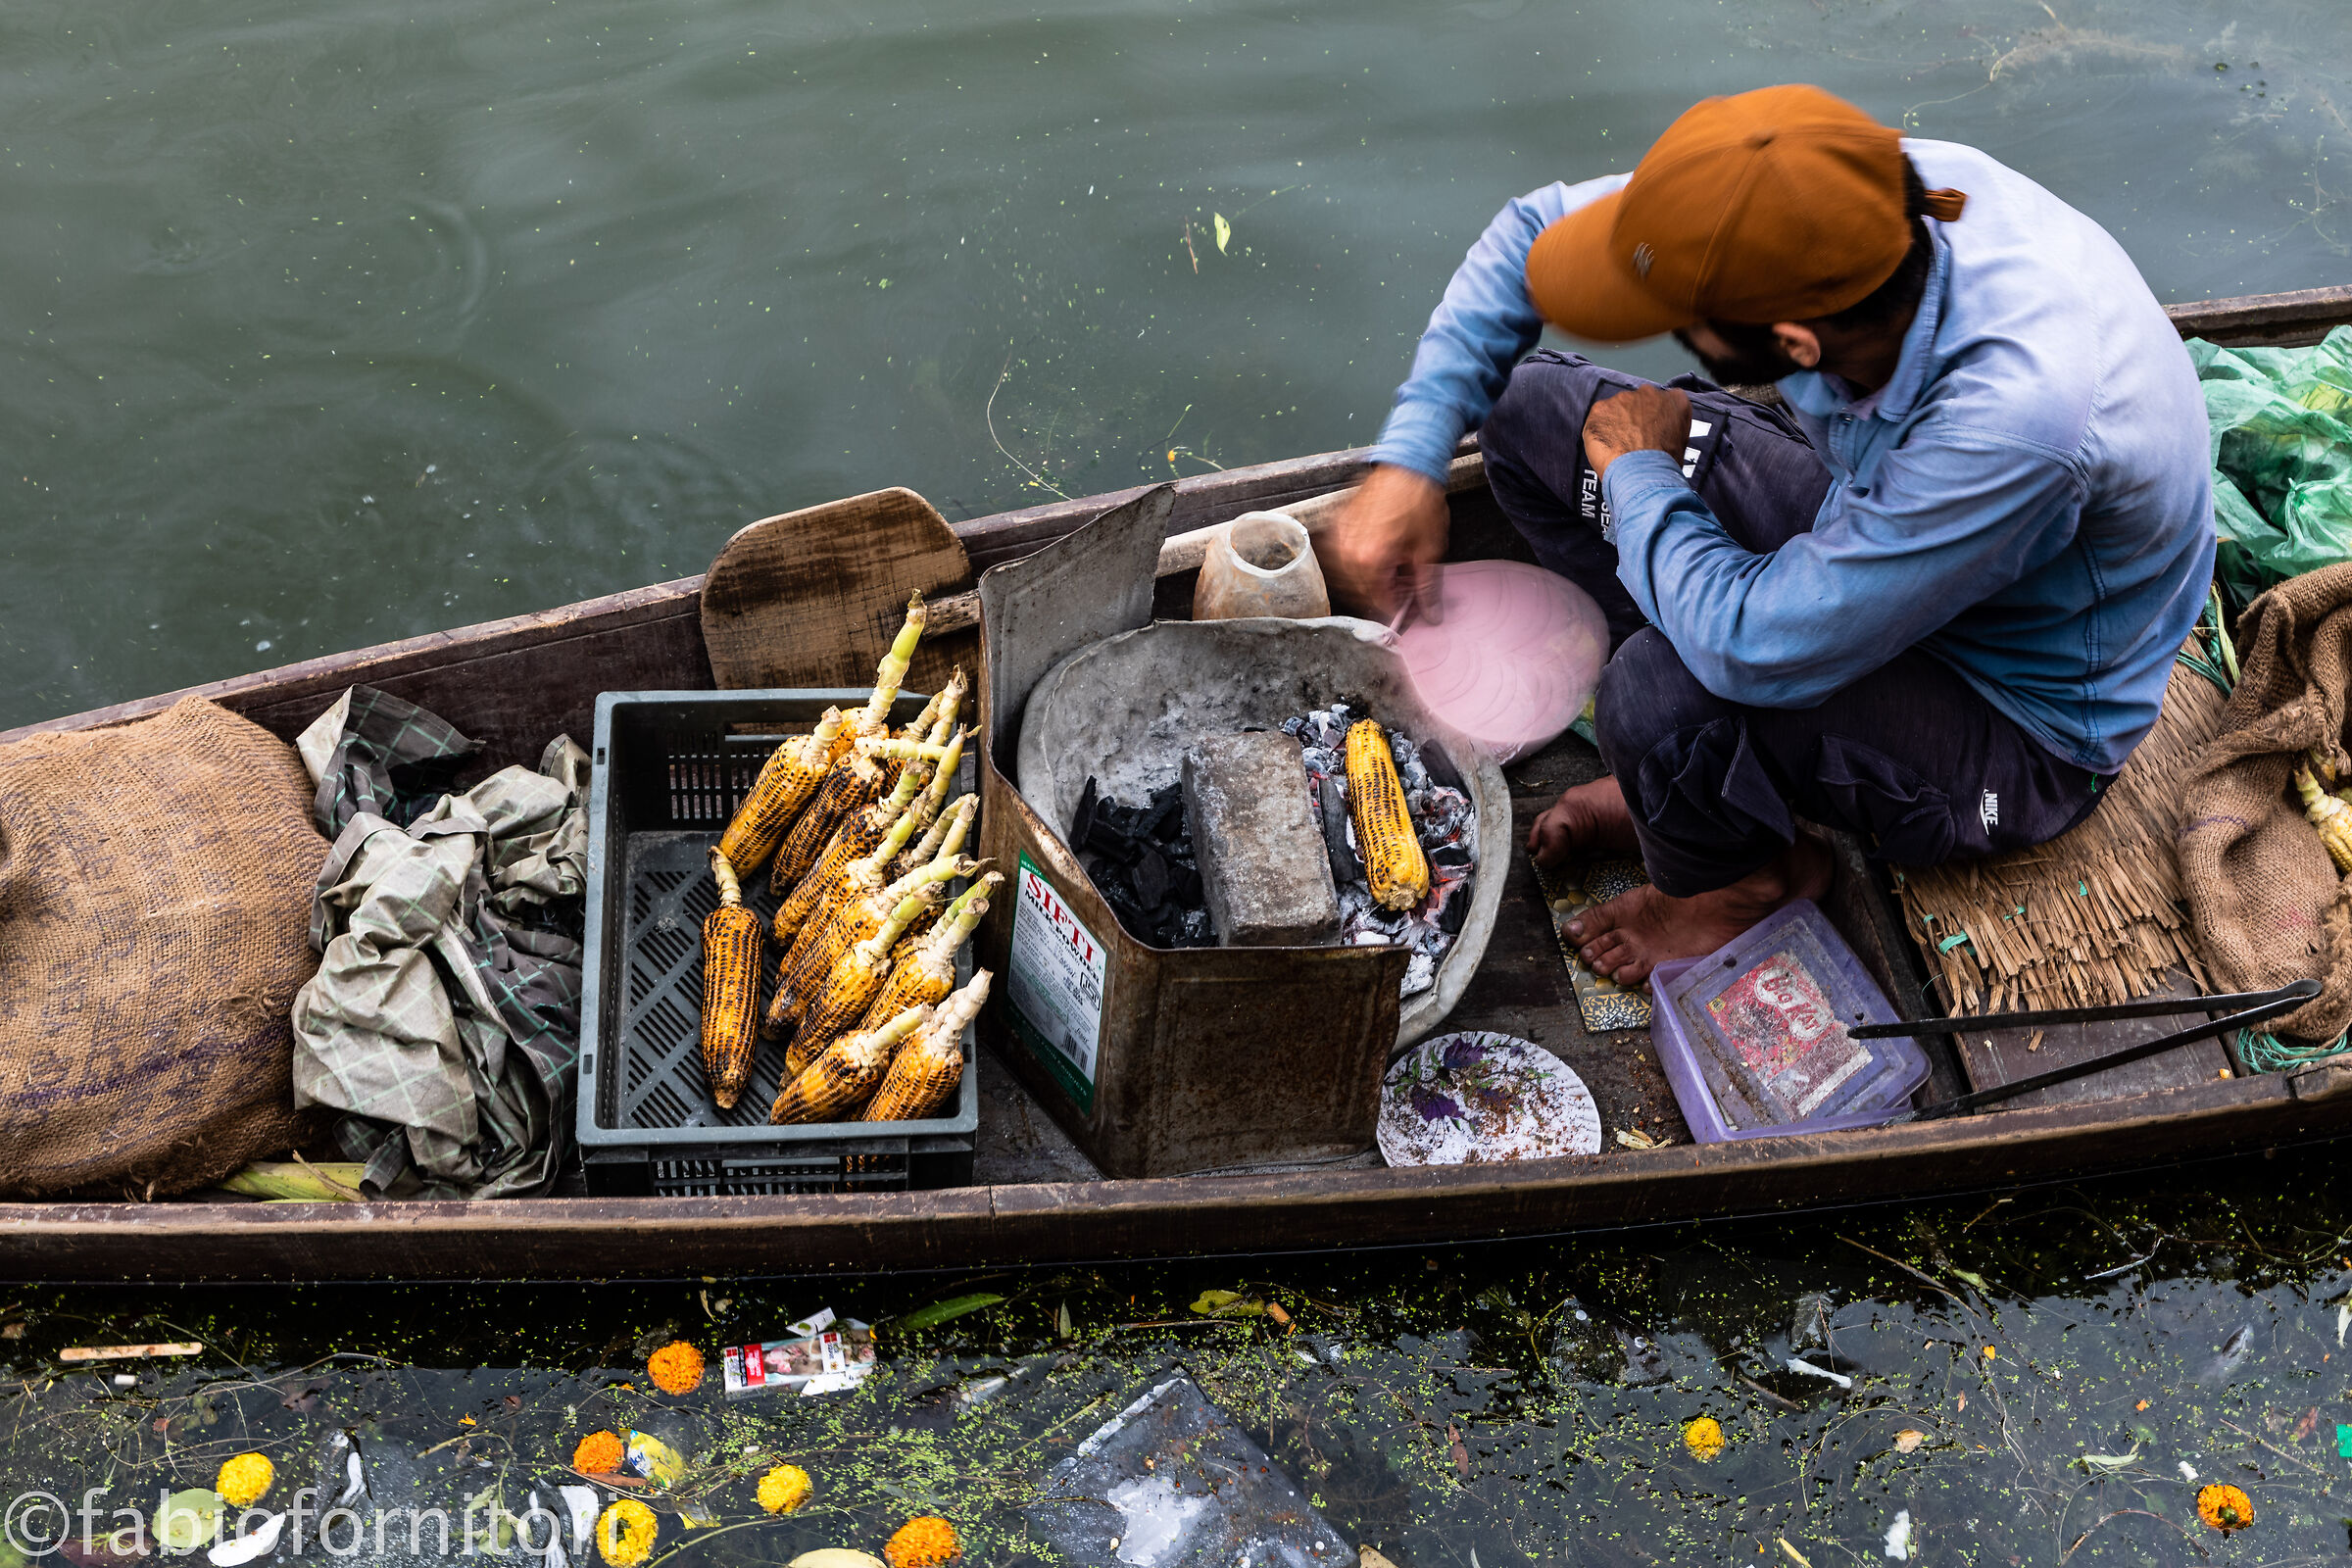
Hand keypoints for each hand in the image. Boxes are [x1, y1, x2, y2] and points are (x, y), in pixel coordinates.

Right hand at [1316, 464, 1449, 618]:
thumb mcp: (1429, 550)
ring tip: (1390, 568)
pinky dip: (1356, 559)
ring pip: (1348, 573)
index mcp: (1370, 560)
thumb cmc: (1420, 501)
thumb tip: (1432, 615)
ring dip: (1367, 577)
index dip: (1397, 605)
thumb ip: (1427, 587)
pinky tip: (1373, 553)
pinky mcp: (1338, 522)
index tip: (1409, 603)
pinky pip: (1341, 552)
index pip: (1379, 599)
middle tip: (1403, 584)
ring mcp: (1340, 535)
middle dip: (1383, 591)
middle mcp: (1348, 550)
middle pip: (1361, 589)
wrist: (1409, 464)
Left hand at [1581, 385, 1690, 480]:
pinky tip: (1607, 447)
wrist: (1642, 474)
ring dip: (1616, 424)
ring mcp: (1624, 398)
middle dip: (1634, 419)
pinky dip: (1599, 431)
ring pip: (1617, 409)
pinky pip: (1598, 418)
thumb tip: (1659, 432)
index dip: (1654, 419)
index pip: (1663, 403)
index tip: (1650, 429)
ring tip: (1619, 447)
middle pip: (1638, 403)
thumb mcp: (1680, 442)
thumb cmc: (1662, 465)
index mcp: (1675, 400)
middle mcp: (1650, 393)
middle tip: (1633, 440)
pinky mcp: (1602, 408)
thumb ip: (1669, 426)